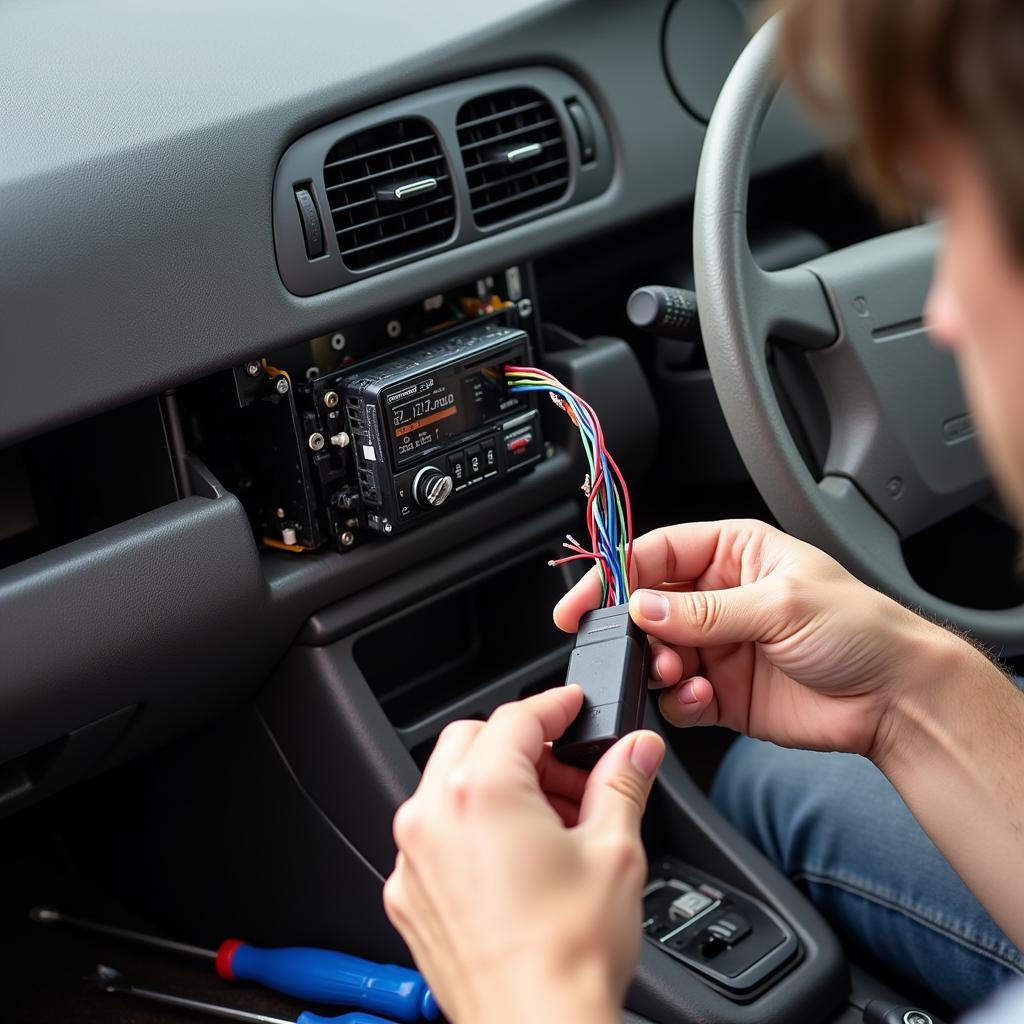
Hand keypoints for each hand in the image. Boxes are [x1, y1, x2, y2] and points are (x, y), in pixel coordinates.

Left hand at [383, 686, 664, 1023]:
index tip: (573, 705)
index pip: (517, 717)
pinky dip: (469, 829)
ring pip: (448, 786)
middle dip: (523, 745)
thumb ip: (623, 784)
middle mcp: (432, 816)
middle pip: (472, 742)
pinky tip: (515, 859)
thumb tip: (637, 750)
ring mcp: (413, 859)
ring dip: (495, 784)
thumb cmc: (567, 954)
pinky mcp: (408, 896)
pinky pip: (434, 835)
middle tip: (570, 772)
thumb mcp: (614, 851)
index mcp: (480, 791)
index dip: (554, 705)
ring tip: (550, 822)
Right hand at [555, 519, 966, 759]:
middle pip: (649, 604)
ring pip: (658, 653)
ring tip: (677, 672)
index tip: (588, 598)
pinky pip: (678, 695)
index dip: (617, 572)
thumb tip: (645, 607)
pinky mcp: (721, 692)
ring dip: (656, 666)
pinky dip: (678, 699)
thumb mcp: (781, 605)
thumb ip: (706, 612)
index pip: (658, 553)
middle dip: (634, 627)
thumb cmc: (861, 630)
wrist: (896, 699)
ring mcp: (718, 646)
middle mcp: (720, 598)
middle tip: (632, 645)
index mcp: (734, 554)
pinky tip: (701, 696)